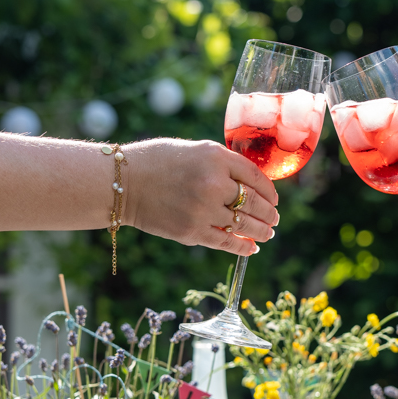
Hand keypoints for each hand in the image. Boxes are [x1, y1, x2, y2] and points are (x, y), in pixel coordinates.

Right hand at [124, 138, 279, 256]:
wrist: (122, 183)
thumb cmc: (158, 163)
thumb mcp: (194, 150)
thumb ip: (222, 164)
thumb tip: (251, 183)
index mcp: (215, 157)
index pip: (255, 176)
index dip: (269, 190)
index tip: (274, 199)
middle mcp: (213, 182)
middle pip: (254, 202)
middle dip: (269, 213)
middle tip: (275, 219)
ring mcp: (203, 209)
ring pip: (244, 224)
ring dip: (262, 231)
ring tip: (268, 233)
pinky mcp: (192, 231)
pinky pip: (226, 242)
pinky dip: (243, 246)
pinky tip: (251, 248)